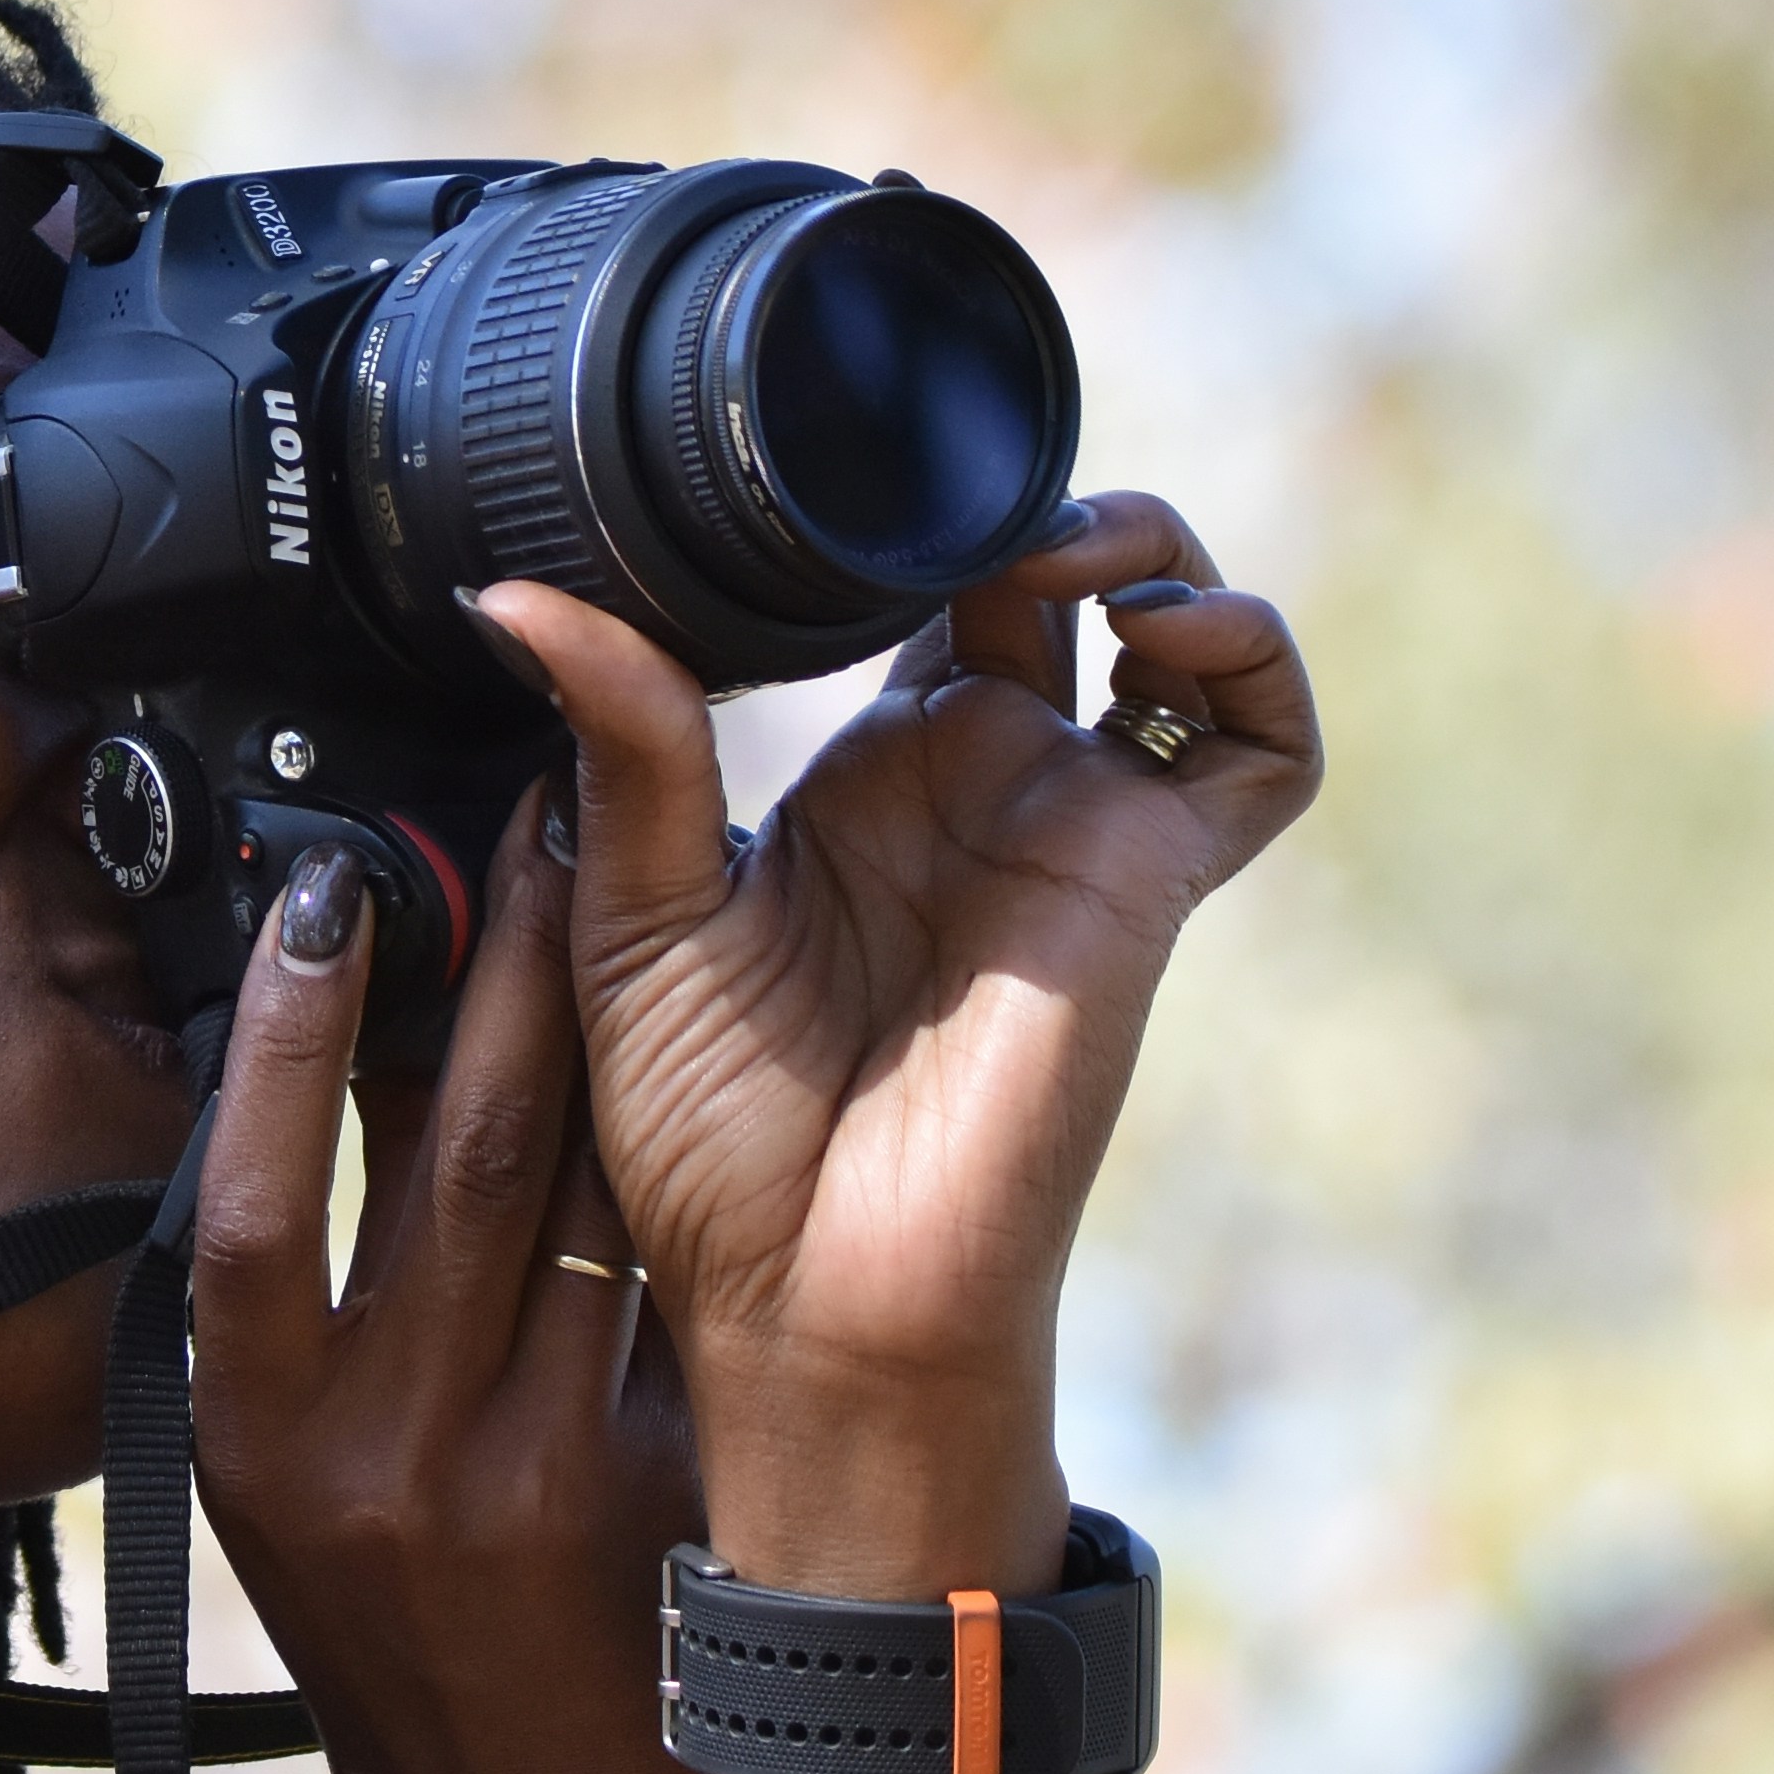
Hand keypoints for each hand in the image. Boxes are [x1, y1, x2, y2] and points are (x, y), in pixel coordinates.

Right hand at [187, 788, 713, 1773]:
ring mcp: (531, 1468)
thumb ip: (301, 1312)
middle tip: (541, 806)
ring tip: (639, 882)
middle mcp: (383, 1447)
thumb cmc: (394, 1637)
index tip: (334, 888)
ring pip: (590, 1192)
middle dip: (506, 959)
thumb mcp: (288, 1483)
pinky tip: (727, 1056)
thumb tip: (326, 1067)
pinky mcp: (662, 1489)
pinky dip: (698, 1163)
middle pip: (452, 1147)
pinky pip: (679, 1284)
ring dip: (620, 1022)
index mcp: (257, 1435)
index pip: (252, 1193)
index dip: (286, 1034)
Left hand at [473, 493, 1321, 1600]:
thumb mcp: (627, 909)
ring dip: (1148, 546)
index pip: (916, 594)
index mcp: (858, 782)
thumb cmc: (710, 1147)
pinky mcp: (1145, 876)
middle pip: (1056, 579)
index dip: (898, 522)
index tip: (825, 479)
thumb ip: (613, 736)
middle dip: (1024, 499)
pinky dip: (1250, 656)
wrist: (806, 1295)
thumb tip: (511, 594)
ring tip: (1066, 546)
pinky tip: (1160, 628)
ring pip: (1176, 629)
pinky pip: (1262, 746)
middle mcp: (977, 784)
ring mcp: (1070, 823)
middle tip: (947, 499)